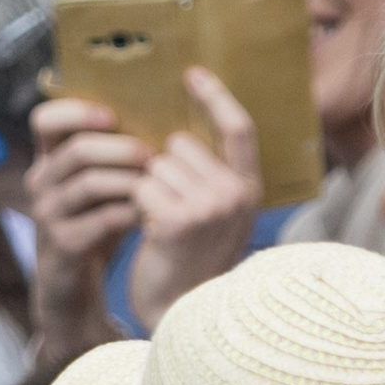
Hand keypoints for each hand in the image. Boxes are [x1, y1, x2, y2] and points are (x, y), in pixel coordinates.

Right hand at [27, 97, 146, 357]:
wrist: (73, 280)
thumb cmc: (95, 221)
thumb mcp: (97, 182)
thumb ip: (111, 153)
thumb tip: (160, 112)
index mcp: (49, 160)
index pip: (44, 119)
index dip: (76, 111)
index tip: (111, 116)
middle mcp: (41, 183)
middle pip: (76, 150)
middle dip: (120, 149)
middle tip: (151, 154)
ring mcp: (48, 215)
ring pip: (88, 183)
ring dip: (129, 180)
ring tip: (156, 183)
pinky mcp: (63, 244)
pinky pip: (101, 220)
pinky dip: (131, 213)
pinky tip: (151, 213)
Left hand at [126, 67, 260, 331]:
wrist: (179, 309)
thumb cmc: (187, 260)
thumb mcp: (213, 216)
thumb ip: (207, 178)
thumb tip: (173, 137)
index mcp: (250, 187)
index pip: (238, 128)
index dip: (215, 97)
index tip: (191, 74)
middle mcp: (237, 193)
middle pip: (179, 145)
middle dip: (159, 169)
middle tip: (164, 208)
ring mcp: (211, 205)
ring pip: (155, 166)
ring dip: (145, 190)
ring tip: (159, 224)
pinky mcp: (180, 219)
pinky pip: (141, 188)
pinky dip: (135, 206)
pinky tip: (149, 232)